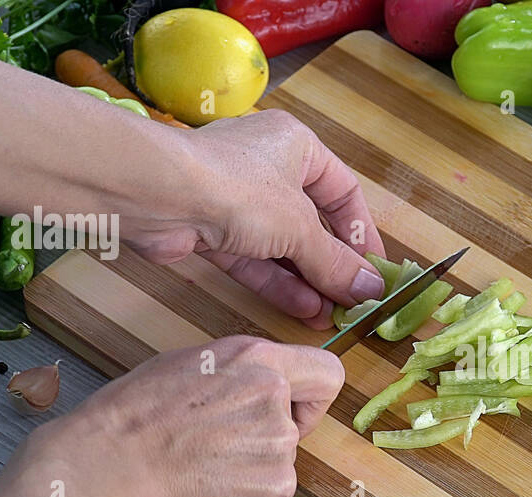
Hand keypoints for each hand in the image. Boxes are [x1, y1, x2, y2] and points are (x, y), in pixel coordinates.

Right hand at [40, 336, 343, 496]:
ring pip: (275, 473)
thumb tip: (248, 390)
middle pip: (292, 434)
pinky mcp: (273, 493)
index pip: (327, 373)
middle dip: (259, 449)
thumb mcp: (187, 366)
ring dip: (243, 484)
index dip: (311, 400)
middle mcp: (275, 399)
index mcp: (257, 360)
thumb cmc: (130, 420)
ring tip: (193, 477)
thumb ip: (235, 376)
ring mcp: (279, 448)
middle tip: (213, 455)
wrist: (108, 468)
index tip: (293, 412)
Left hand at [125, 110, 386, 329]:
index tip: (375, 269)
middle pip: (310, 222)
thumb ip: (336, 263)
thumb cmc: (238, 189)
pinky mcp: (209, 229)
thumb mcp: (300, 229)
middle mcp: (266, 166)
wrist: (157, 194)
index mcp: (296, 146)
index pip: (343, 191)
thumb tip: (373, 290)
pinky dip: (275, 282)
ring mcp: (235, 199)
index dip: (361, 232)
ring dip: (305, 280)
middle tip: (352, 301)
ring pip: (280, 245)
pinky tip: (302, 309)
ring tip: (330, 315)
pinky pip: (252, 258)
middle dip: (331, 265)